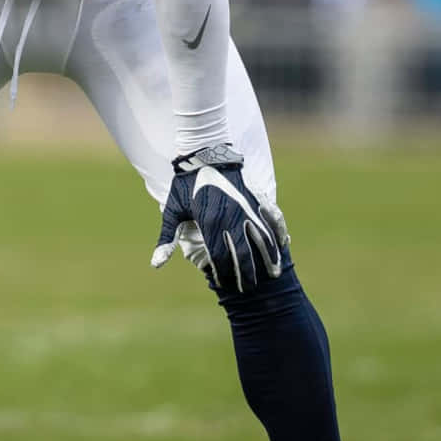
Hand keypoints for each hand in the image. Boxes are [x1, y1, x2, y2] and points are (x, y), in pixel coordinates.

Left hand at [150, 144, 289, 291]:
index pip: (220, 257)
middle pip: (243, 253)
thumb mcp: (172, 211)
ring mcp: (246, 206)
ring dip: (268, 258)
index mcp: (209, 222)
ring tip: (273, 275)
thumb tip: (156, 265)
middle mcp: (231, 216)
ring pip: (262, 238)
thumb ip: (166, 239)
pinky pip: (272, 218)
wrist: (203, 152)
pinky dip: (278, 232)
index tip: (225, 285)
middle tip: (248, 288)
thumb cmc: (185, 184)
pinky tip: (284, 245)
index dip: (224, 274)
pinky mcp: (255, 197)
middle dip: (246, 274)